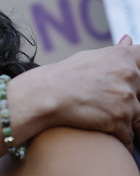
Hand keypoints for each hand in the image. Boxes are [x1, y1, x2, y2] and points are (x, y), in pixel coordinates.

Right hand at [14, 41, 139, 150]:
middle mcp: (128, 75)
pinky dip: (119, 137)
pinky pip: (129, 135)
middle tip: (110, 102)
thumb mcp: (89, 57)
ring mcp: (125, 98)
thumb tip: (129, 39)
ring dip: (126, 121)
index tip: (131, 84)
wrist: (45, 94)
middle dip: (132, 102)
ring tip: (106, 120)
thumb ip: (115, 52)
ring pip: (139, 117)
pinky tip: (103, 132)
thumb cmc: (64, 75)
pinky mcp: (120, 119)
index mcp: (122, 57)